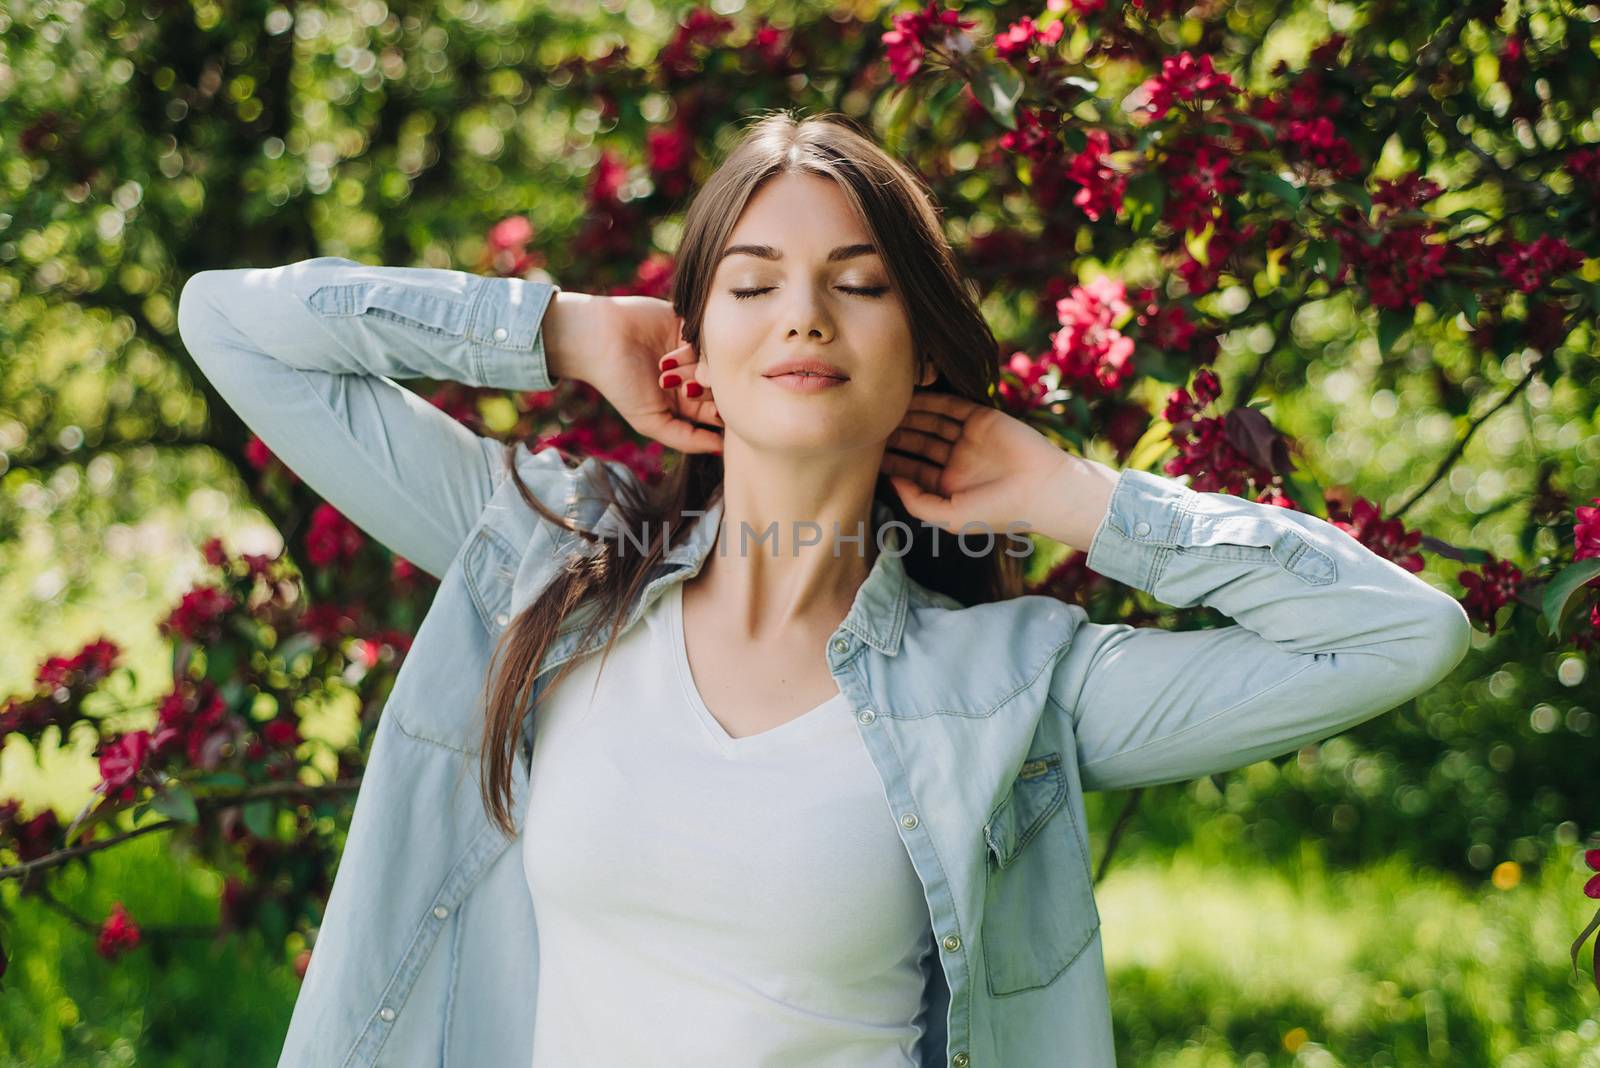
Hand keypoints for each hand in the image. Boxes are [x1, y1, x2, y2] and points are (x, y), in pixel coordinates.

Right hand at [548, 292, 723, 453]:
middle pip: (722, 387)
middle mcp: (692, 377)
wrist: (600, 339)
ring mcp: (693, 351)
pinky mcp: (691, 326)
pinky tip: (670, 353)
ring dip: (695, 369)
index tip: (708, 412)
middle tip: (684, 389)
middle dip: (706, 390)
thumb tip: (723, 450)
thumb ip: (686, 439)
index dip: (719, 413)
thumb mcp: (650, 422)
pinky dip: (693, 350)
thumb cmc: (621, 384)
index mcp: (685, 402)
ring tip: (666, 369)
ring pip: (717, 364)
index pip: (718, 411)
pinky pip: (709, 339)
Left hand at [880, 391, 1073, 537]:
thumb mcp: (949, 517)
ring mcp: (968, 438)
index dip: (889, 460)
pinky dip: (931, 398)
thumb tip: (890, 480)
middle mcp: (955, 460)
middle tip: (869, 423)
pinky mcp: (981, 418)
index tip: (864, 453)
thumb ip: (916, 502)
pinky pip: (951, 405)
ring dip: (908, 413)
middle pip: (916, 441)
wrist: (1044, 490)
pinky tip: (908, 395)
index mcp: (947, 485)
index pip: (910, 468)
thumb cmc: (997, 511)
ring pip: (930, 421)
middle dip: (894, 432)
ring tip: (883, 406)